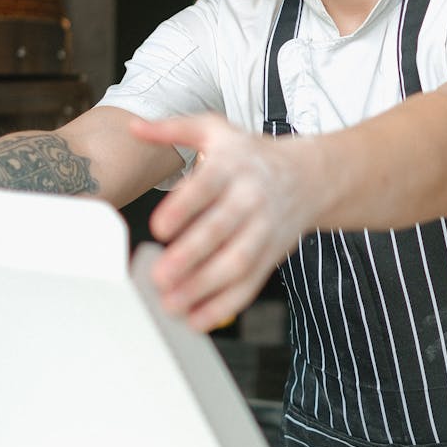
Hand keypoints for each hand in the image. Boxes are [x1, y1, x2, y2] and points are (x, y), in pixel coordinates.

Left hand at [128, 113, 317, 331]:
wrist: (310, 175)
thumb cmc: (252, 154)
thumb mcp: (216, 130)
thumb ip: (173, 129)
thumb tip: (135, 128)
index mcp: (232, 166)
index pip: (207, 186)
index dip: (184, 208)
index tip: (158, 228)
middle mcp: (250, 199)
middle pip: (221, 230)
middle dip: (190, 256)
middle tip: (159, 276)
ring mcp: (263, 230)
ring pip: (237, 263)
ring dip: (204, 287)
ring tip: (172, 303)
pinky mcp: (270, 257)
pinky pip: (249, 285)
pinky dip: (224, 306)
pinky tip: (197, 319)